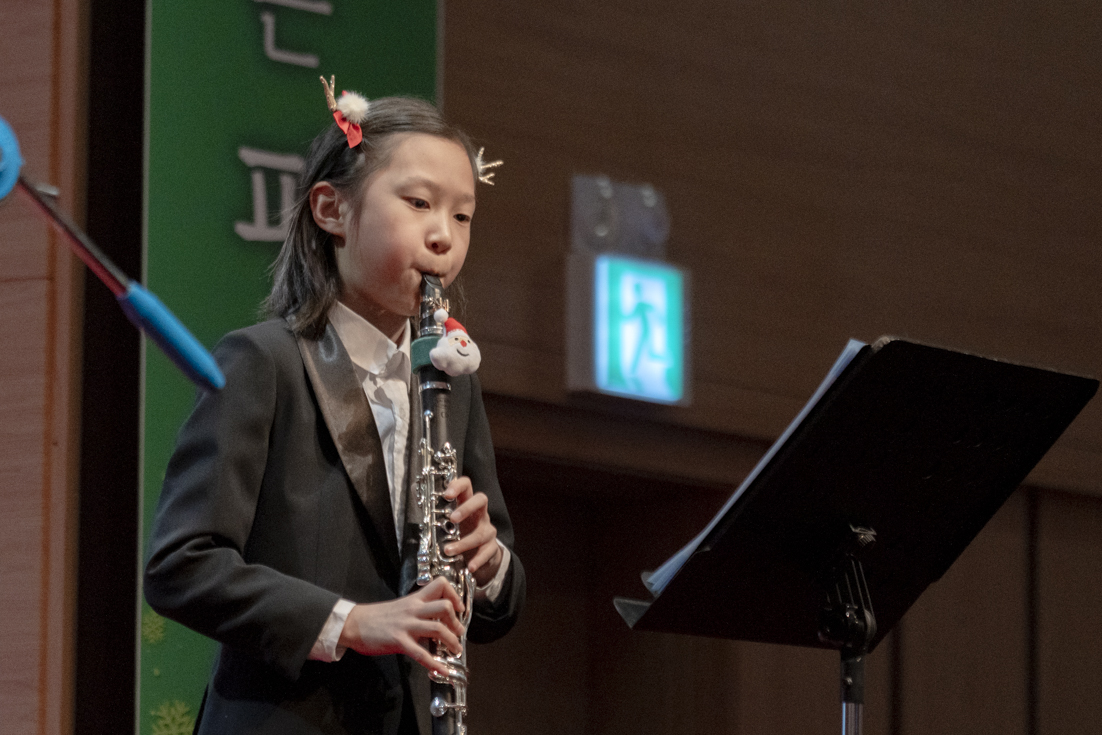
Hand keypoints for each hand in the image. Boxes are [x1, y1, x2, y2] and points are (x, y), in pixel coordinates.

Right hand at [338, 577, 465, 673]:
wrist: (353, 623)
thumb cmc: (376, 617)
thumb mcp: (401, 608)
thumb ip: (418, 611)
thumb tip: (436, 621)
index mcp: (414, 599)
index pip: (441, 585)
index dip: (455, 595)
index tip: (459, 608)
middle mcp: (413, 609)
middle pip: (445, 606)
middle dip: (456, 622)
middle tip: (459, 632)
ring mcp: (406, 625)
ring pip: (437, 628)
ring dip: (452, 641)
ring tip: (456, 650)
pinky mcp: (398, 641)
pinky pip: (421, 653)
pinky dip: (434, 664)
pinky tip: (442, 671)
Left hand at [443, 476, 503, 586]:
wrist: (479, 555)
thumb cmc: (458, 534)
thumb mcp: (446, 521)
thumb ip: (432, 508)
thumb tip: (413, 489)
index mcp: (466, 504)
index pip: (466, 486)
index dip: (458, 486)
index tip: (447, 494)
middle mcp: (479, 514)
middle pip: (481, 501)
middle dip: (466, 508)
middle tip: (452, 519)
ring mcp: (487, 530)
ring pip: (481, 532)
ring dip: (464, 542)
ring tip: (448, 550)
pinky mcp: (492, 548)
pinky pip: (488, 553)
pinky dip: (478, 560)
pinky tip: (470, 567)